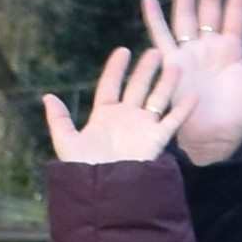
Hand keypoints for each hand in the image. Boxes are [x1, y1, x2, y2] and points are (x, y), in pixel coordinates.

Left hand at [42, 42, 182, 164]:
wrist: (107, 190)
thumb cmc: (85, 169)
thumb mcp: (67, 142)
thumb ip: (59, 120)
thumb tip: (48, 97)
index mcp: (104, 116)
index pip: (111, 85)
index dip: (116, 68)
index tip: (123, 51)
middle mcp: (125, 118)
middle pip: (137, 87)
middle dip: (146, 70)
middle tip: (155, 52)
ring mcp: (143, 127)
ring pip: (157, 98)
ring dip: (166, 82)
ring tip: (174, 64)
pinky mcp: (157, 139)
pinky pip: (173, 120)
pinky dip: (183, 108)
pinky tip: (193, 94)